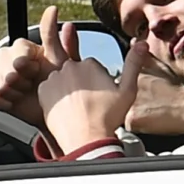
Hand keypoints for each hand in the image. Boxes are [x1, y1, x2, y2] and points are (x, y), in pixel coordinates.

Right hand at [0, 18, 69, 121]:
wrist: (54, 112)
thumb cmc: (61, 87)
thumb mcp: (61, 61)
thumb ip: (55, 36)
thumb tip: (52, 9)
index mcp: (24, 48)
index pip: (15, 49)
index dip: (25, 64)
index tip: (37, 72)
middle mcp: (8, 58)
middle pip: (2, 64)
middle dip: (18, 79)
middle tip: (31, 85)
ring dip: (12, 91)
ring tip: (24, 94)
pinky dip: (3, 100)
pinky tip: (14, 100)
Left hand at [17, 8, 131, 151]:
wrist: (86, 138)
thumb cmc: (107, 117)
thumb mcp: (128, 90)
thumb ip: (134, 64)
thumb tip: (142, 44)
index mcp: (89, 64)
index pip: (92, 67)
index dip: (98, 82)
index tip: (101, 95)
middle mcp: (68, 67)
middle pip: (76, 71)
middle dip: (82, 83)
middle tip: (89, 102)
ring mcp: (53, 79)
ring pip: (62, 79)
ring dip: (68, 89)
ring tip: (78, 107)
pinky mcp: (42, 91)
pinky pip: (49, 89)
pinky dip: (55, 96)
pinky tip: (66, 108)